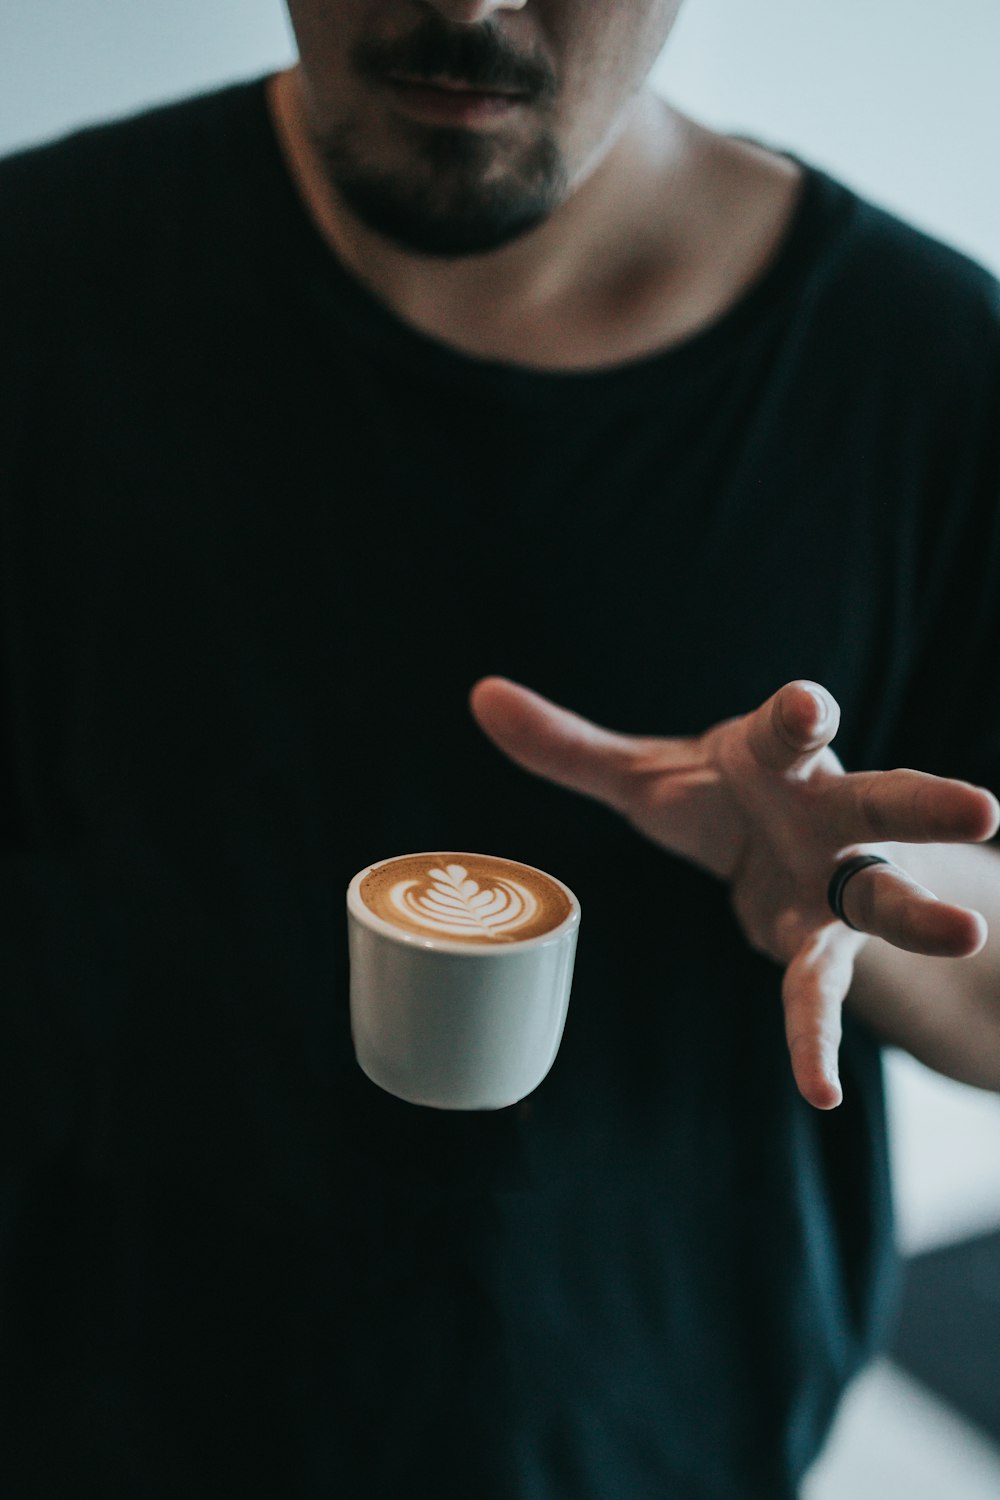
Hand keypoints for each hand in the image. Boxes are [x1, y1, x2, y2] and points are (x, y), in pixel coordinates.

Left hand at [468, 677, 999, 1109]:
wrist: (768, 849)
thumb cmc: (717, 796)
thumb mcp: (644, 775)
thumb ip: (568, 746)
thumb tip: (479, 694)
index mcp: (783, 758)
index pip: (795, 728)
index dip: (800, 714)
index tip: (809, 704)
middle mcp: (828, 816)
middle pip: (884, 805)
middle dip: (928, 806)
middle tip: (983, 809)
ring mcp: (838, 886)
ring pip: (889, 900)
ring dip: (926, 918)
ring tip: (968, 935)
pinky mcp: (821, 946)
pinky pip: (819, 992)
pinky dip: (816, 1039)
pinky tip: (820, 1095)